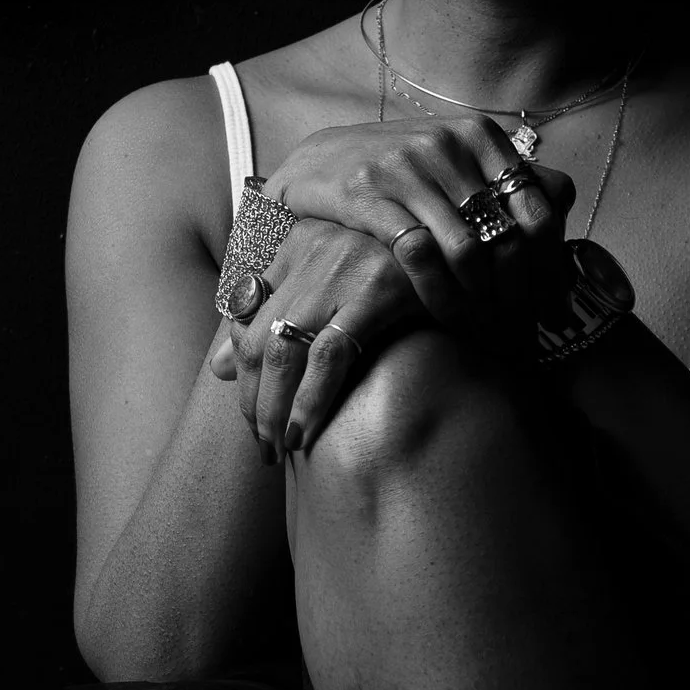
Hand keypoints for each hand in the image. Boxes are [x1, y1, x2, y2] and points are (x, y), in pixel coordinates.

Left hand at [208, 212, 428, 465]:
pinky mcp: (379, 290)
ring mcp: (345, 266)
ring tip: (278, 448)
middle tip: (262, 444)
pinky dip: (310, 399)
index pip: (245, 316)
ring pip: (284, 349)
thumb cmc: (403, 284)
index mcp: (297, 241)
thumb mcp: (333, 291)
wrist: (472, 268)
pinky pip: (330, 355)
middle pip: (260, 337)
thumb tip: (218, 367)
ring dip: (275, 409)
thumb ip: (276, 319)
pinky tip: (305, 432)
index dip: (244, 373)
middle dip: (255, 400)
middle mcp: (314, 246)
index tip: (252, 414)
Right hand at [260, 118, 571, 327]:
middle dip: (518, 291)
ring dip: (478, 299)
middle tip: (521, 326)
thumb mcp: (458, 161)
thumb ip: (508, 182)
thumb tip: (567, 218)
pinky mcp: (367, 193)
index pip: (540, 210)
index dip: (550, 266)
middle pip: (507, 236)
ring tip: (484, 326)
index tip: (549, 303)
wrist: (320, 161)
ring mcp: (406, 166)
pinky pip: (418, 254)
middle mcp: (447, 144)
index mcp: (480, 136)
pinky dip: (437, 291)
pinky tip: (442, 311)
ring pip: (466, 251)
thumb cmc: (402, 171)